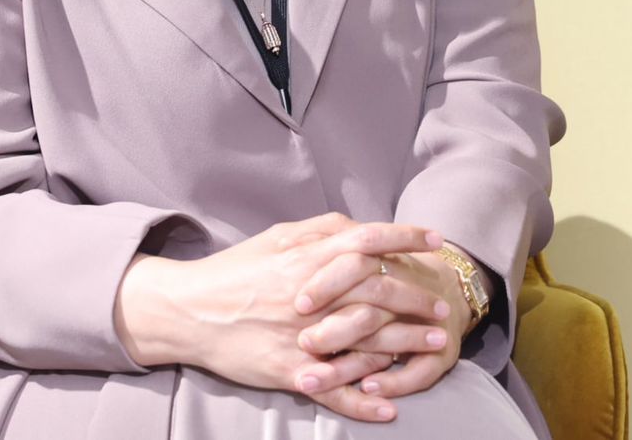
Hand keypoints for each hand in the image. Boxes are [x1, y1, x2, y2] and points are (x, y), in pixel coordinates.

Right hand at [145, 212, 449, 423]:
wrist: (189, 311)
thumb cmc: (236, 271)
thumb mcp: (277, 238)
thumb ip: (318, 229)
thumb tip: (356, 224)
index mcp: (307, 257)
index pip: (370, 240)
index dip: (407, 237)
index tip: (437, 240)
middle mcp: (311, 295)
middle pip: (378, 293)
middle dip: (417, 297)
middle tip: (442, 306)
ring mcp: (303, 336)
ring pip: (366, 342)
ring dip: (406, 344)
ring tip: (435, 345)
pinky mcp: (290, 371)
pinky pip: (333, 391)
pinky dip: (363, 401)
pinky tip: (389, 408)